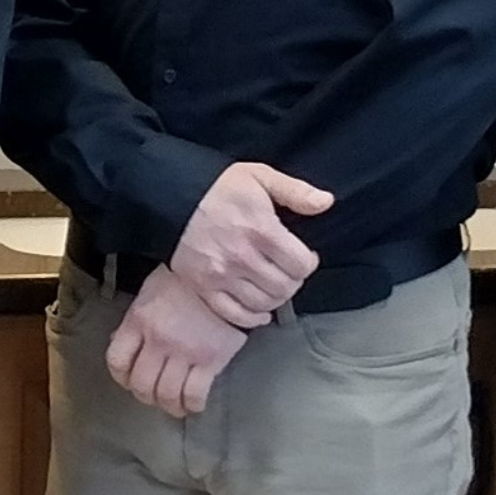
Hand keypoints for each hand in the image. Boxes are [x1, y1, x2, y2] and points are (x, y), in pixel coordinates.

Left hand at [105, 265, 248, 417]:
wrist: (223, 275)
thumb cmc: (184, 281)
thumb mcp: (149, 293)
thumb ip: (135, 321)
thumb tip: (120, 342)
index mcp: (139, 321)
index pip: (117, 361)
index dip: (121, 377)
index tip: (129, 381)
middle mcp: (158, 340)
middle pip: (141, 384)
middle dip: (145, 395)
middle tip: (153, 396)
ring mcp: (185, 351)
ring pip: (166, 394)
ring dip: (167, 405)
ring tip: (173, 405)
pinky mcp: (211, 359)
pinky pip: (194, 393)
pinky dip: (192, 405)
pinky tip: (193, 404)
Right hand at [170, 162, 335, 327]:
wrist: (170, 196)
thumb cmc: (216, 186)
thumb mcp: (259, 177)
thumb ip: (295, 191)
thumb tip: (326, 202)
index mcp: (261, 229)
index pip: (301, 264)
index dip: (308, 262)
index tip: (304, 257)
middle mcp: (243, 256)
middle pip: (285, 287)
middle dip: (293, 280)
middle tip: (288, 271)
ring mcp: (221, 275)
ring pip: (263, 303)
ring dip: (275, 298)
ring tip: (274, 285)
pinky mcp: (203, 287)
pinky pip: (235, 315)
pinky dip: (252, 317)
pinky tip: (259, 310)